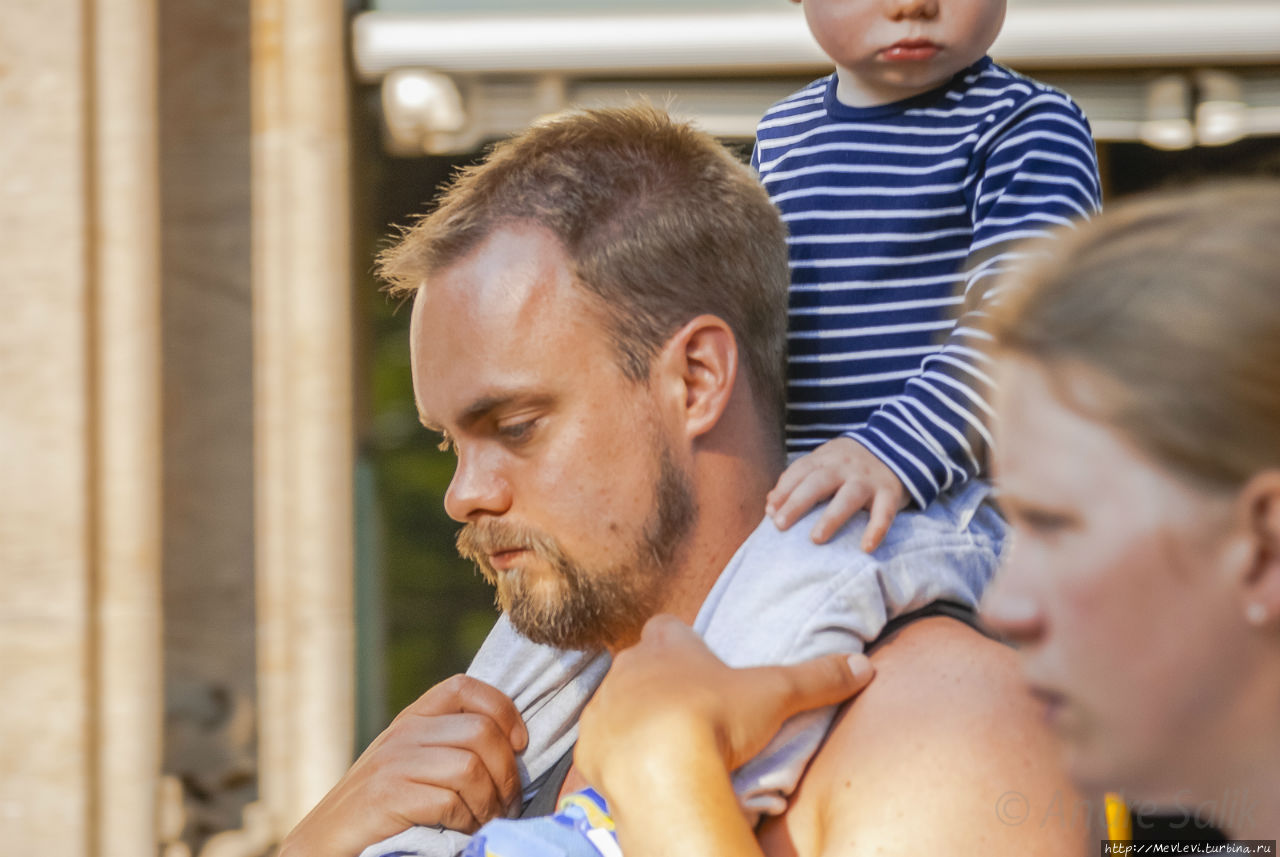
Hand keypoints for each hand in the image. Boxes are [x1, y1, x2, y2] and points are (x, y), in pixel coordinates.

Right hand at [278, 674, 527, 856]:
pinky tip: (460, 832)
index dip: (504, 711)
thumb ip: (450, 748)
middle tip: (507, 805)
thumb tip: (515, 747)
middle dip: (507, 774)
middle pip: (481, 732)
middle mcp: (402, 733)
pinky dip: (465, 821)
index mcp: (412, 719)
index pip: (466, 687)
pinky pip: (448, 800)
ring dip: (489, 803)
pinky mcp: (384, 796)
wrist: (321, 848)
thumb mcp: (414, 767)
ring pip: (470, 767)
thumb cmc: (379, 814)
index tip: (520, 746)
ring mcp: (391, 762)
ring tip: (486, 821)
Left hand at [575, 615, 873, 794]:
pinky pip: (600, 744)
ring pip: (616, 704)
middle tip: (689, 709)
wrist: (660, 767)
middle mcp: (628, 667)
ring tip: (665, 746)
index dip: (681, 642)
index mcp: (666, 645)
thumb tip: (865, 666)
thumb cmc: (715, 719)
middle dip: (657, 682)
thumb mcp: (776, 694)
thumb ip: (818, 678)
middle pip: (638, 665)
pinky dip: (617, 756)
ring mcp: (604, 705)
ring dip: (634, 719)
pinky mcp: (588, 745)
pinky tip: (642, 772)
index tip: (698, 662)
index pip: (666, 627)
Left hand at [766, 436, 908, 549]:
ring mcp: (868, 479)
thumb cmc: (850, 464)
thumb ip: (798, 480)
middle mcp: (844, 466)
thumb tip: (769, 504)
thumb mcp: (824, 463)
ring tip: (815, 539)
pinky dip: (876, 530)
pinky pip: (884, 512)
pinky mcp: (890, 491)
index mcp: (825, 458)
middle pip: (818, 483)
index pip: (800, 471)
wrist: (898, 444)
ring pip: (848, 497)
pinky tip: (866, 548)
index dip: (784, 490)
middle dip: (797, 502)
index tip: (770, 511)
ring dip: (831, 518)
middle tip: (780, 524)